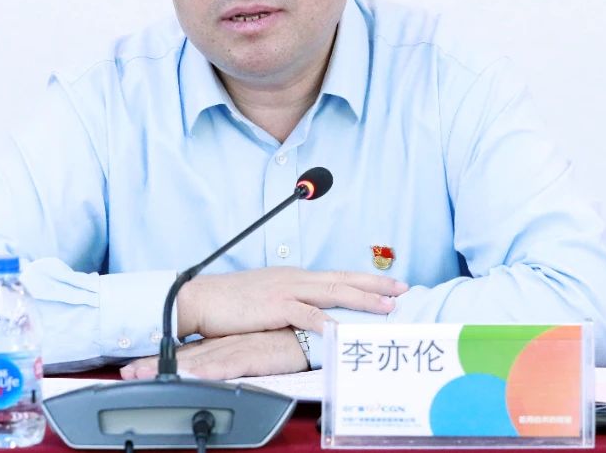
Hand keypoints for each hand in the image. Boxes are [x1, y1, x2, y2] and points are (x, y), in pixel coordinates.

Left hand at [120, 330, 308, 380]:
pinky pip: (225, 366)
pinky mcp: (253, 355)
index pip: (186, 352)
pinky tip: (188, 378)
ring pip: (197, 361)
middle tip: (126, 374)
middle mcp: (226, 343)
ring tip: (142, 377)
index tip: (133, 368)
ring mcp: (237, 348)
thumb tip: (215, 365)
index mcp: (225, 341)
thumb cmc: (288, 337)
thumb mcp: (255, 345)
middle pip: (184, 356)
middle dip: (152, 367)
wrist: (314, 328)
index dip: (158, 360)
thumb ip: (235, 353)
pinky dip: (205, 373)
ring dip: (169, 370)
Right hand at [175, 266, 406, 338]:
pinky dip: (326, 321)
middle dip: (375, 285)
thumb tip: (305, 314)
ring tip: (386, 307)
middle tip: (403, 288)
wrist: (201, 298)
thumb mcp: (264, 297)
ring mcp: (286, 290)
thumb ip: (287, 303)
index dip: (364, 280)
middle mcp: (294, 279)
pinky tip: (341, 328)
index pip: (336, 276)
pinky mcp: (275, 306)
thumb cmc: (229, 301)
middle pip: (343, 280)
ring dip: (362, 300)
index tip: (389, 284)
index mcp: (293, 277)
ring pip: (333, 292)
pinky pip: (306, 314)